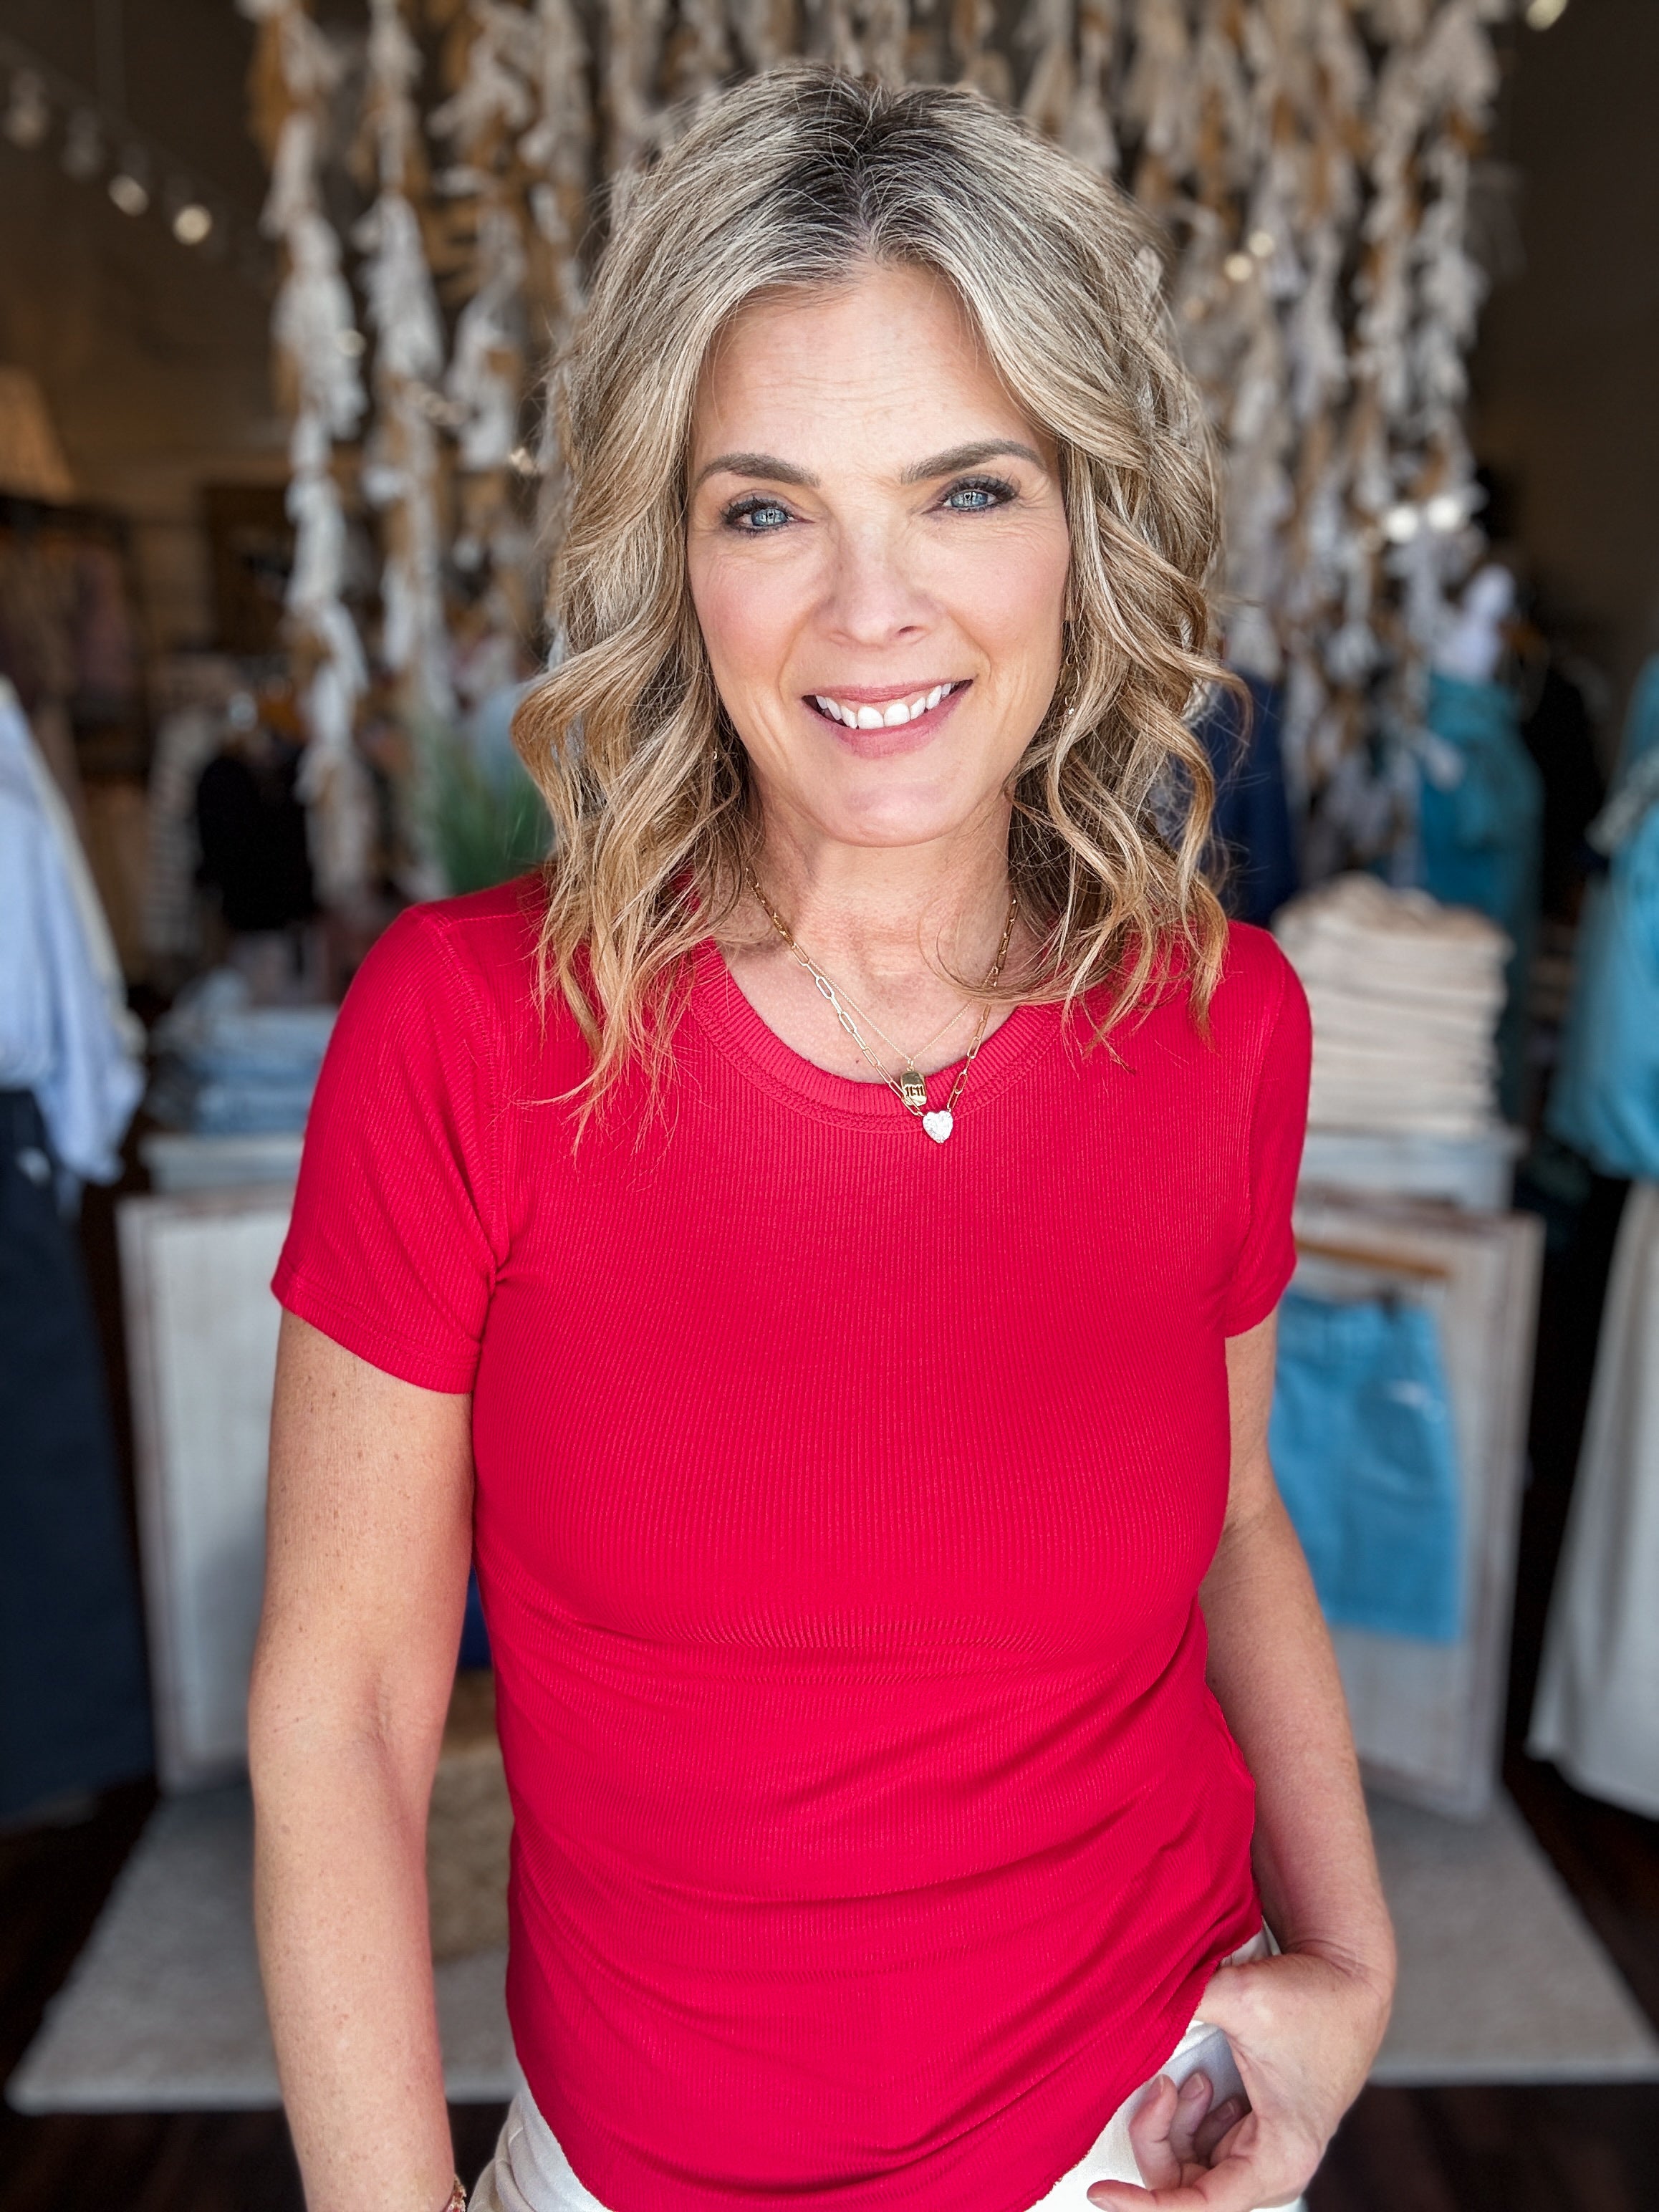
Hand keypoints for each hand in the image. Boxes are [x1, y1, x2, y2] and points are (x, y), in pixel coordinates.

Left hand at [1085, 1945, 1391, 2210]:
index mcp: (1278, 2157)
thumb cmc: (1311, 1995)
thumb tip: (1128, 2006)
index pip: (1199, 2207)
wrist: (1349, 1978)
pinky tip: (1204, 2082)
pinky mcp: (1258, 2133)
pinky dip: (1192, 2118)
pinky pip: (1206, 2147)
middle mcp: (1274, 2168)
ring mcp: (1265, 2153)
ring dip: (1176, 2125)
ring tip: (1193, 2079)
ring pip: (1192, 2167)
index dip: (1144, 2204)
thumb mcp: (1240, 1997)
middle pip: (1188, 2186)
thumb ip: (1181, 2005)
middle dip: (1158, 2137)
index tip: (1102, 2190)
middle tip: (1160, 2085)